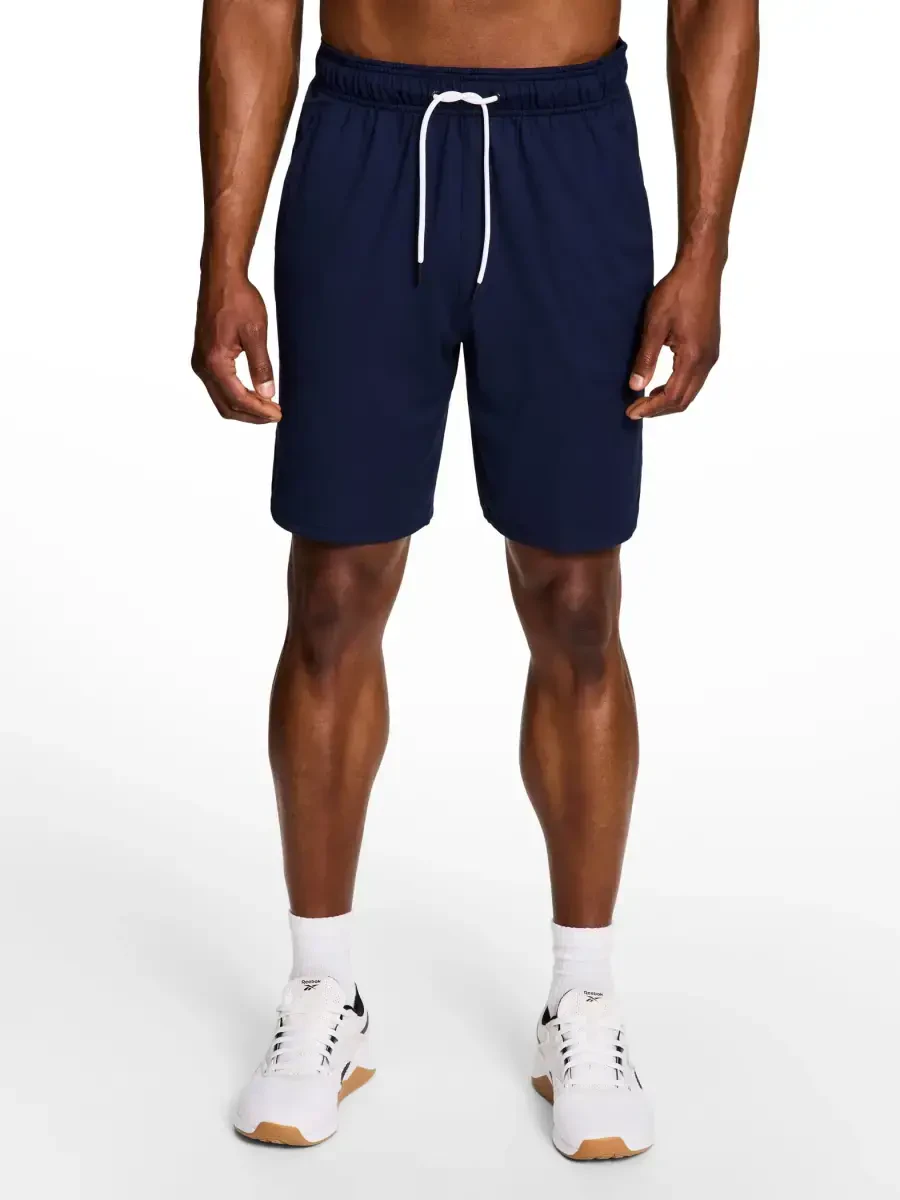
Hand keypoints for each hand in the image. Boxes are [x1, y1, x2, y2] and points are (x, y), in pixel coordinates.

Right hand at [192, 273, 281, 422]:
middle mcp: (202, 366)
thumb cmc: (237, 300)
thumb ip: (261, 366)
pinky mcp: (203, 357)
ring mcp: (200, 363)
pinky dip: (235, 396)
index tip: (278, 414)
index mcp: (214, 362)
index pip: (238, 399)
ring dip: (244, 407)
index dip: (259, 411)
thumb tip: (267, 393)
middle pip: (226, 406)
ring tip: (267, 407)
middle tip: (275, 415)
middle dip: (251, 415)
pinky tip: (253, 394)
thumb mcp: (256, 333)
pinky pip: (218, 387)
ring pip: (221, 399)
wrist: (221, 278)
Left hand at [626, 261, 721, 418]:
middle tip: (635, 410)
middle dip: (659, 409)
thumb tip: (636, 386)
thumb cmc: (678, 292)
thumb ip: (646, 358)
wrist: (701, 269)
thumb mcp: (655, 325)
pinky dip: (677, 387)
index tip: (631, 412)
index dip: (651, 408)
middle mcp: (706, 360)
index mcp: (693, 356)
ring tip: (645, 400)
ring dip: (668, 399)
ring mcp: (710, 354)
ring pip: (691, 391)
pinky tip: (661, 383)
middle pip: (684, 399)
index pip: (672, 396)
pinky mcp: (709, 347)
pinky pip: (695, 378)